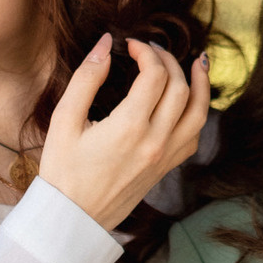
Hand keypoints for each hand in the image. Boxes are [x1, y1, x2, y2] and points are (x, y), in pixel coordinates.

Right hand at [38, 35, 209, 231]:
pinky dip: (197, 113)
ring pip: (198, 112)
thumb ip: (86, 78)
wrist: (72, 218)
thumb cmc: (63, 170)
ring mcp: (165, 157)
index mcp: (130, 127)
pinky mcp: (166, 168)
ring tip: (198, 62)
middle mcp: (155, 141)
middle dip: (168, 60)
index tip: (130, 44)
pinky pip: (193, 136)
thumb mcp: (64, 120)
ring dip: (200, 84)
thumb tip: (105, 43)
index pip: (154, 75)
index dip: (146, 51)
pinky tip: (190, 101)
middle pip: (179, 87)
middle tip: (151, 49)